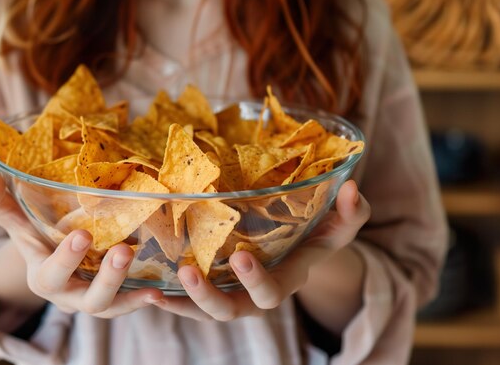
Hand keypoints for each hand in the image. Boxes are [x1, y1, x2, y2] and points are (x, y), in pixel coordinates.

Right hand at [0, 171, 163, 316]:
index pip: (51, 273)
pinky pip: (128, 305)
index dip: (66, 258)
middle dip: (106, 278)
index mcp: (44, 276)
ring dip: (128, 289)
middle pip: (86, 298)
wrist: (51, 263)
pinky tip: (160, 291)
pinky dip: (142, 299)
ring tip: (150, 277)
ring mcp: (92, 300)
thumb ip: (0, 205)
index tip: (82, 234)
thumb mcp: (19, 223)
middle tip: (123, 251)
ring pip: (108, 305)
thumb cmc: (37, 238)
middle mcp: (69, 295)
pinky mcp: (114, 299)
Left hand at [154, 180, 369, 321]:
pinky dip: (170, 297)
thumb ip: (353, 212)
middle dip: (208, 297)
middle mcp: (255, 294)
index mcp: (286, 280)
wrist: (297, 246)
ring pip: (204, 310)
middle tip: (187, 273)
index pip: (272, 292)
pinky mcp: (213, 284)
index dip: (257, 281)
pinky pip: (189, 299)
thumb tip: (353, 189)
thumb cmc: (320, 231)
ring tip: (156, 288)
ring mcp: (232, 291)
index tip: (242, 257)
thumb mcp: (341, 223)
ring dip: (181, 301)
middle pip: (231, 310)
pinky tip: (146, 286)